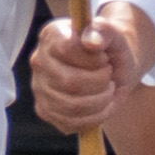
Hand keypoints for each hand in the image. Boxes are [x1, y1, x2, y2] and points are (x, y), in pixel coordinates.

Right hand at [27, 8, 146, 135]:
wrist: (114, 69)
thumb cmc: (111, 49)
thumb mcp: (115, 35)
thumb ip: (104, 31)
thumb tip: (91, 41)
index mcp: (52, 35)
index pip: (67, 50)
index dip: (93, 58)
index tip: (104, 57)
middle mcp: (39, 61)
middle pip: (70, 82)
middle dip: (100, 81)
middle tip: (109, 74)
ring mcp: (39, 87)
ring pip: (72, 105)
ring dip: (101, 100)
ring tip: (108, 89)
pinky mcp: (45, 110)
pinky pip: (70, 123)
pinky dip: (95, 116)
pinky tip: (102, 104)